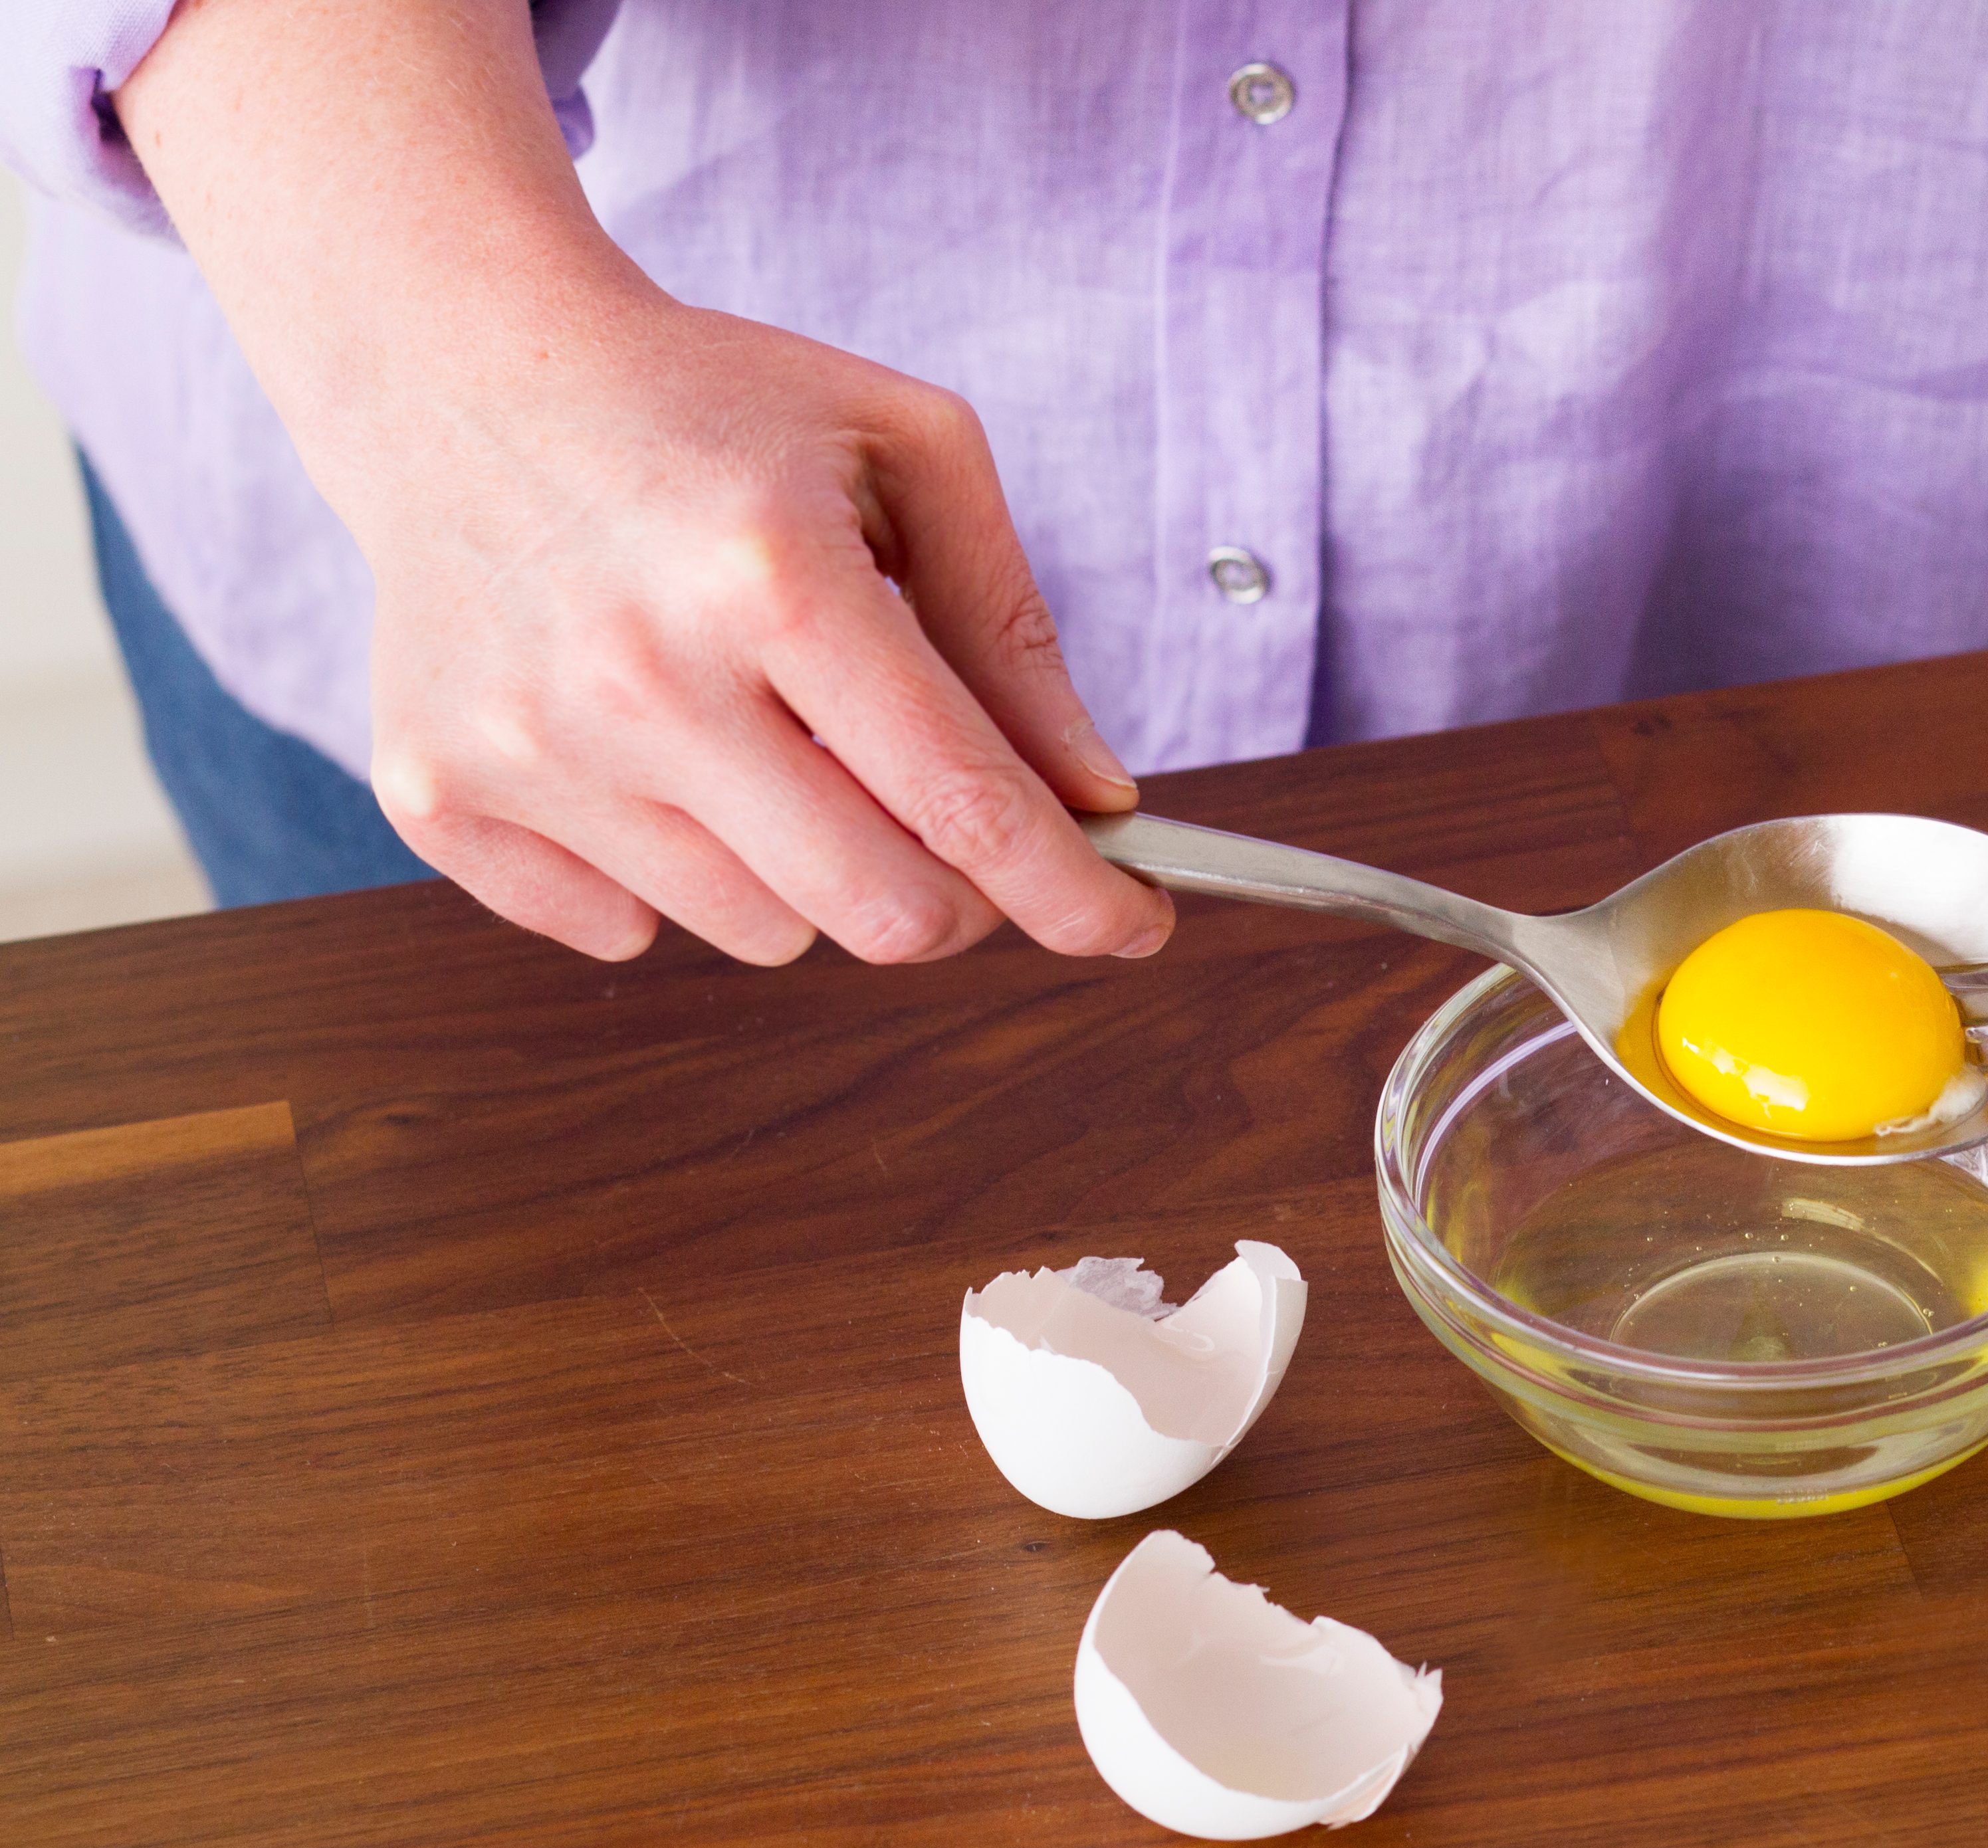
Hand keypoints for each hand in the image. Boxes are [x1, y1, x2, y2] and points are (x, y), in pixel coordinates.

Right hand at [120, 0, 1170, 965]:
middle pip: (880, 910)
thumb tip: (1095, 801)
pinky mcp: (438, 792)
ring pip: (762, 932)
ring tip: (771, 738)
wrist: (459, 363)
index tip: (1137, 926)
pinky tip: (648, 752)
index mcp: (772, 575)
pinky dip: (672, 876)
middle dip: (964, 900)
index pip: (966, 802)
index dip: (1076, 892)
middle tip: (966, 835)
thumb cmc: (714, 409)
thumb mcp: (906, 452)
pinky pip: (624, 931)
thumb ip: (1014, 634)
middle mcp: (640, 673)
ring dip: (813, 872)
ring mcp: (527, 745)